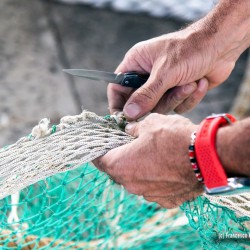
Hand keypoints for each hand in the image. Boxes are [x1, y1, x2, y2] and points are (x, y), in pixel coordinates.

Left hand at [93, 114, 203, 207]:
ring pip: (137, 181)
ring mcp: (150, 195)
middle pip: (118, 171)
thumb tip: (130, 130)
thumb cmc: (173, 137)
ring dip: (139, 170)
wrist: (206, 156)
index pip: (99, 160)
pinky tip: (165, 168)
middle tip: (126, 147)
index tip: (99, 146)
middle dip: (120, 159)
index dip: (98, 151)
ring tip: (149, 156)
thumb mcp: (150, 123)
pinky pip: (154, 189)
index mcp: (121, 165)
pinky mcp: (167, 200)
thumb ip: (134, 129)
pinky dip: (155, 179)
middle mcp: (131, 185)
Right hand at [108, 23, 238, 119]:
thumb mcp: (165, 72)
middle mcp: (147, 76)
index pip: (117, 87)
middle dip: (159, 101)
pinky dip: (190, 98)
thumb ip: (146, 95)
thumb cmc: (190, 49)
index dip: (118, 104)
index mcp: (136, 64)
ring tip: (191, 82)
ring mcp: (163, 85)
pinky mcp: (178, 93)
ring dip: (178, 97)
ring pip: (161, 107)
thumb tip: (128, 114)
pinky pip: (177, 107)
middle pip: (141, 102)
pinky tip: (199, 83)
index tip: (124, 119)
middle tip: (172, 90)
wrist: (222, 45)